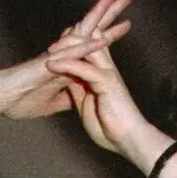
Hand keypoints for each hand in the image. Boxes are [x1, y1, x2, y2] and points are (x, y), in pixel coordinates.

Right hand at [0, 0, 132, 123]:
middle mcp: (64, 54)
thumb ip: (67, 96)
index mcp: (66, 63)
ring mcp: (58, 56)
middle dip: (109, 13)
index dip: (109, 34)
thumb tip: (81, 97)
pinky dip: (87, 46)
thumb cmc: (19, 99)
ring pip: (82, 31)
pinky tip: (102, 38)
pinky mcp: (49, 63)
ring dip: (99, 16)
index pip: (92, 45)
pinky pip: (72, 53)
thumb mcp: (52, 103)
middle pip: (90, 28)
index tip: (126, 23)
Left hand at [45, 41, 165, 168]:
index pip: (88, 45)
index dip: (71, 42)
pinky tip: (51, 65)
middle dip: (68, 38)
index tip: (53, 49)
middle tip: (49, 47)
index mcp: (102, 72)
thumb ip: (78, 88)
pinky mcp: (106, 81)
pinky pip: (83, 67)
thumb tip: (66, 78)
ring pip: (85, 47)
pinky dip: (66, 64)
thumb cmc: (109, 127)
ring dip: (65, 48)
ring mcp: (107, 72)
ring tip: (48, 53)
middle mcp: (106, 68)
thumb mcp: (85, 104)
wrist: (128, 139)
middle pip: (88, 38)